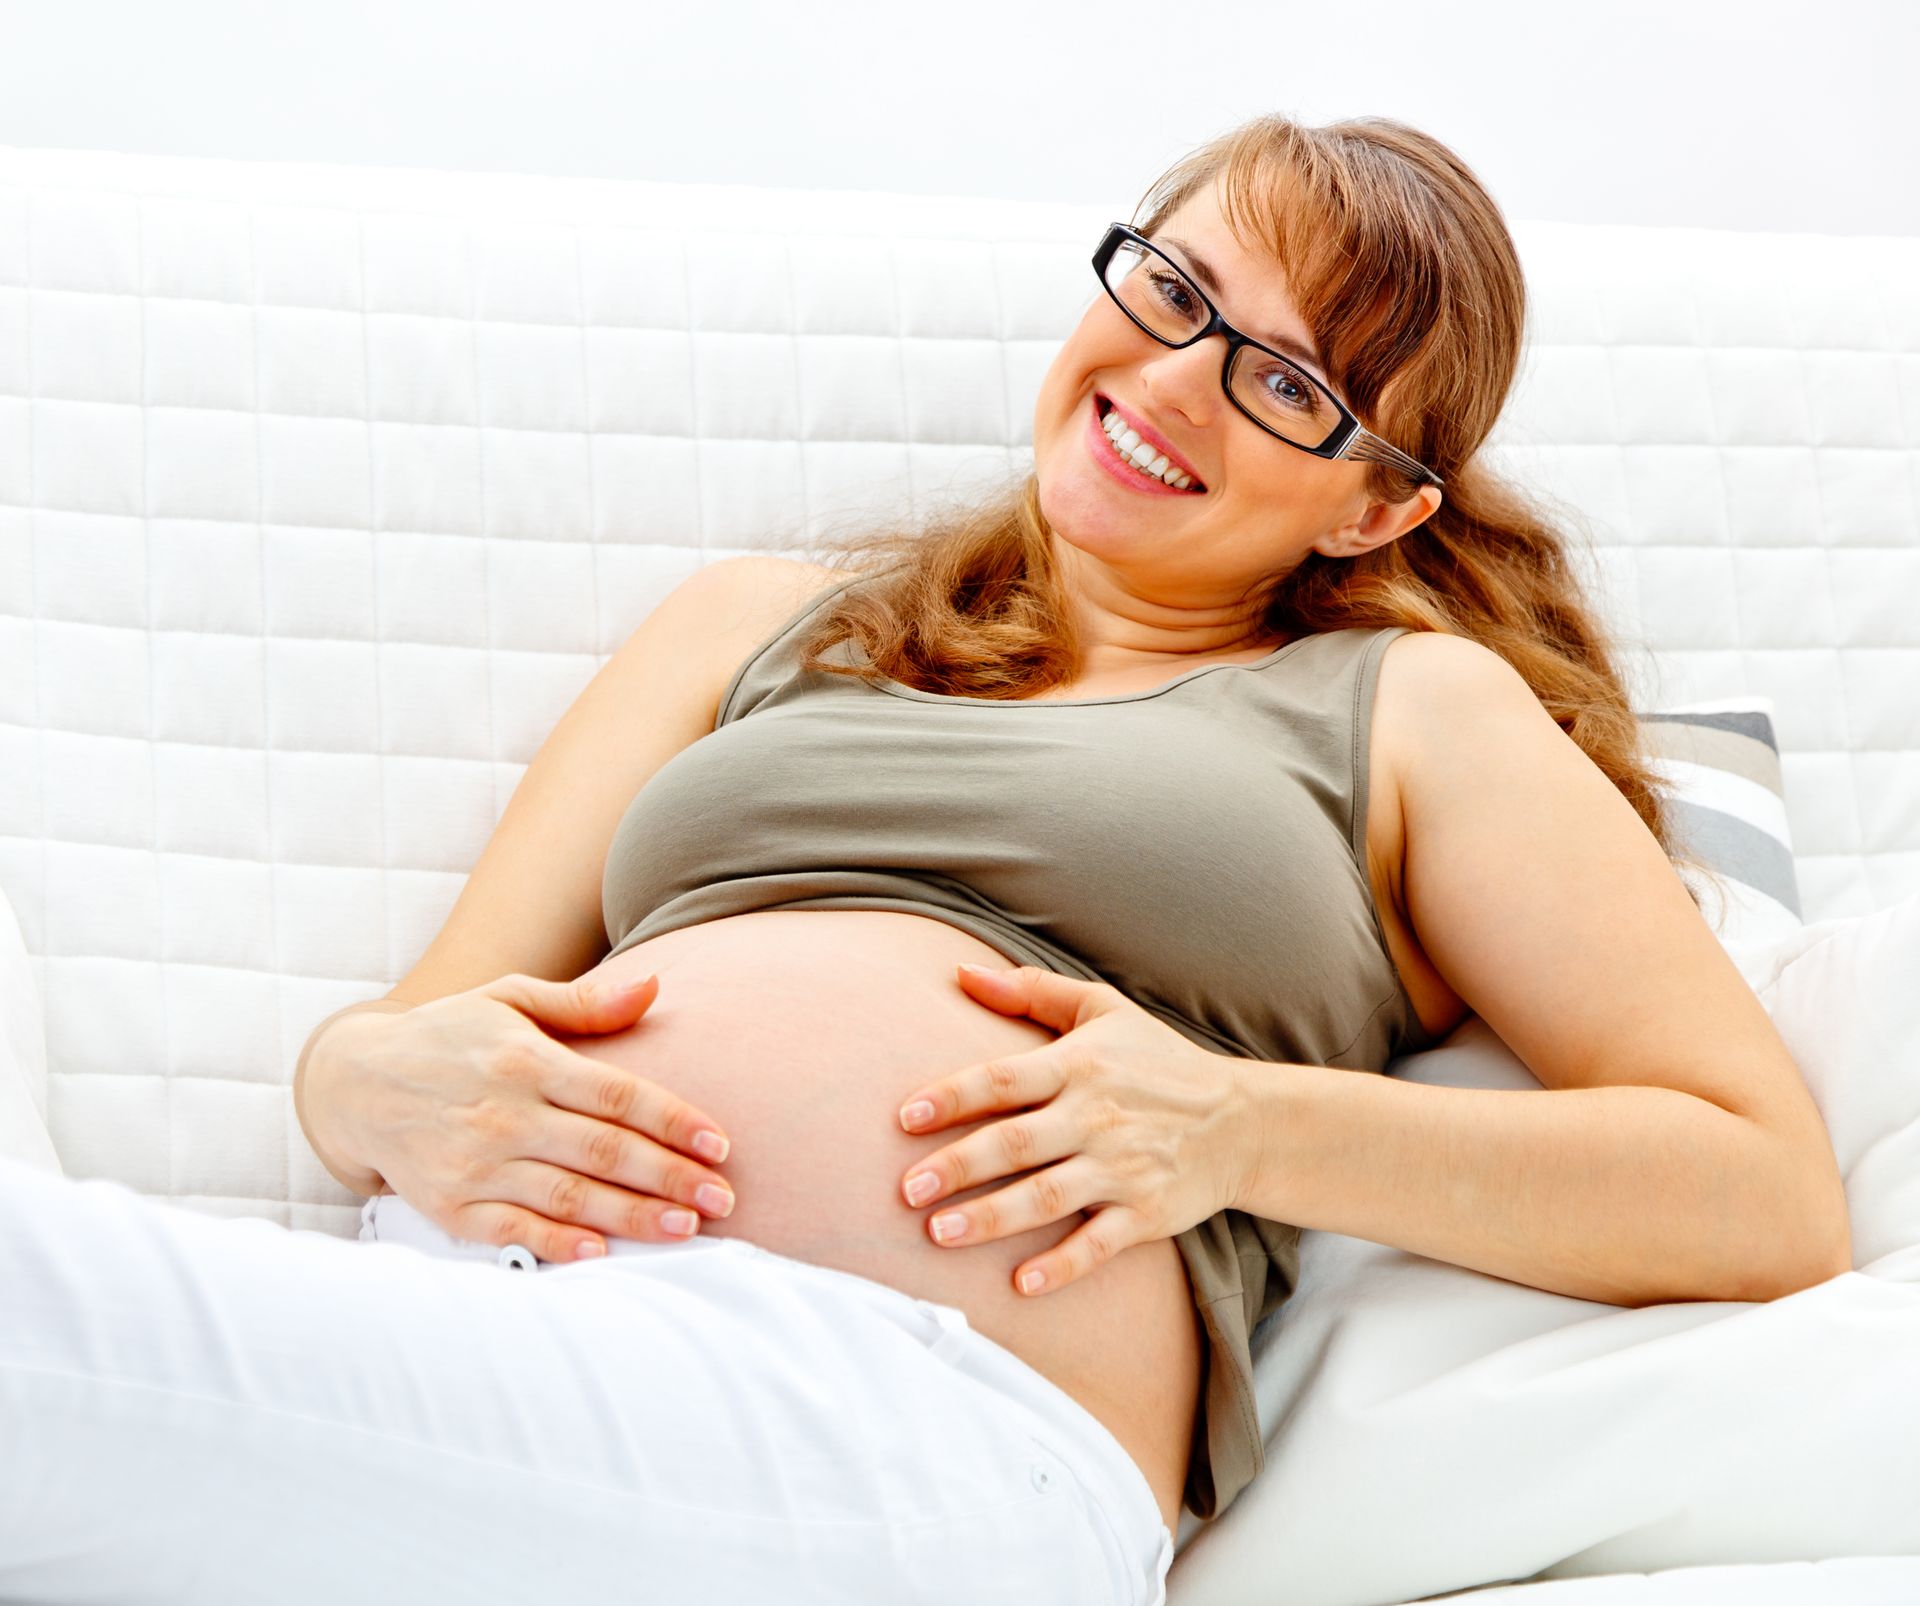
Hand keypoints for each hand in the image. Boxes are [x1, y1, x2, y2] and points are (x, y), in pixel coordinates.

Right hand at [303, 971, 736, 1263]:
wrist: (353, 1082)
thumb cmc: (450, 1036)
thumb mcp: (509, 998)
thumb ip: (584, 1003)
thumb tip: (655, 986)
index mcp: (526, 1061)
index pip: (615, 1095)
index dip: (673, 1121)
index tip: (720, 1144)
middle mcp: (503, 1114)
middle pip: (602, 1151)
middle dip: (669, 1177)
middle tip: (724, 1199)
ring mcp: (475, 1164)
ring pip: (568, 1196)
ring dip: (631, 1216)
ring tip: (686, 1227)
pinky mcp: (451, 1206)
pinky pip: (513, 1232)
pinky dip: (557, 1244)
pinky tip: (603, 1253)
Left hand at [894, 963, 1248, 1296]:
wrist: (1241, 1120)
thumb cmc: (1158, 1061)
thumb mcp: (1102, 1010)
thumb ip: (1030, 991)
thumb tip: (958, 970)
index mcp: (1079, 1065)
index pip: (1005, 1079)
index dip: (954, 1096)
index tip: (906, 1116)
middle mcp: (1096, 1116)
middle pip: (1017, 1143)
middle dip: (959, 1167)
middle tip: (906, 1190)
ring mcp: (1122, 1168)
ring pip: (1048, 1197)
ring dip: (992, 1218)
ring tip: (939, 1234)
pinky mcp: (1146, 1213)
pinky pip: (1098, 1244)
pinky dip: (1062, 1264)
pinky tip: (1022, 1283)